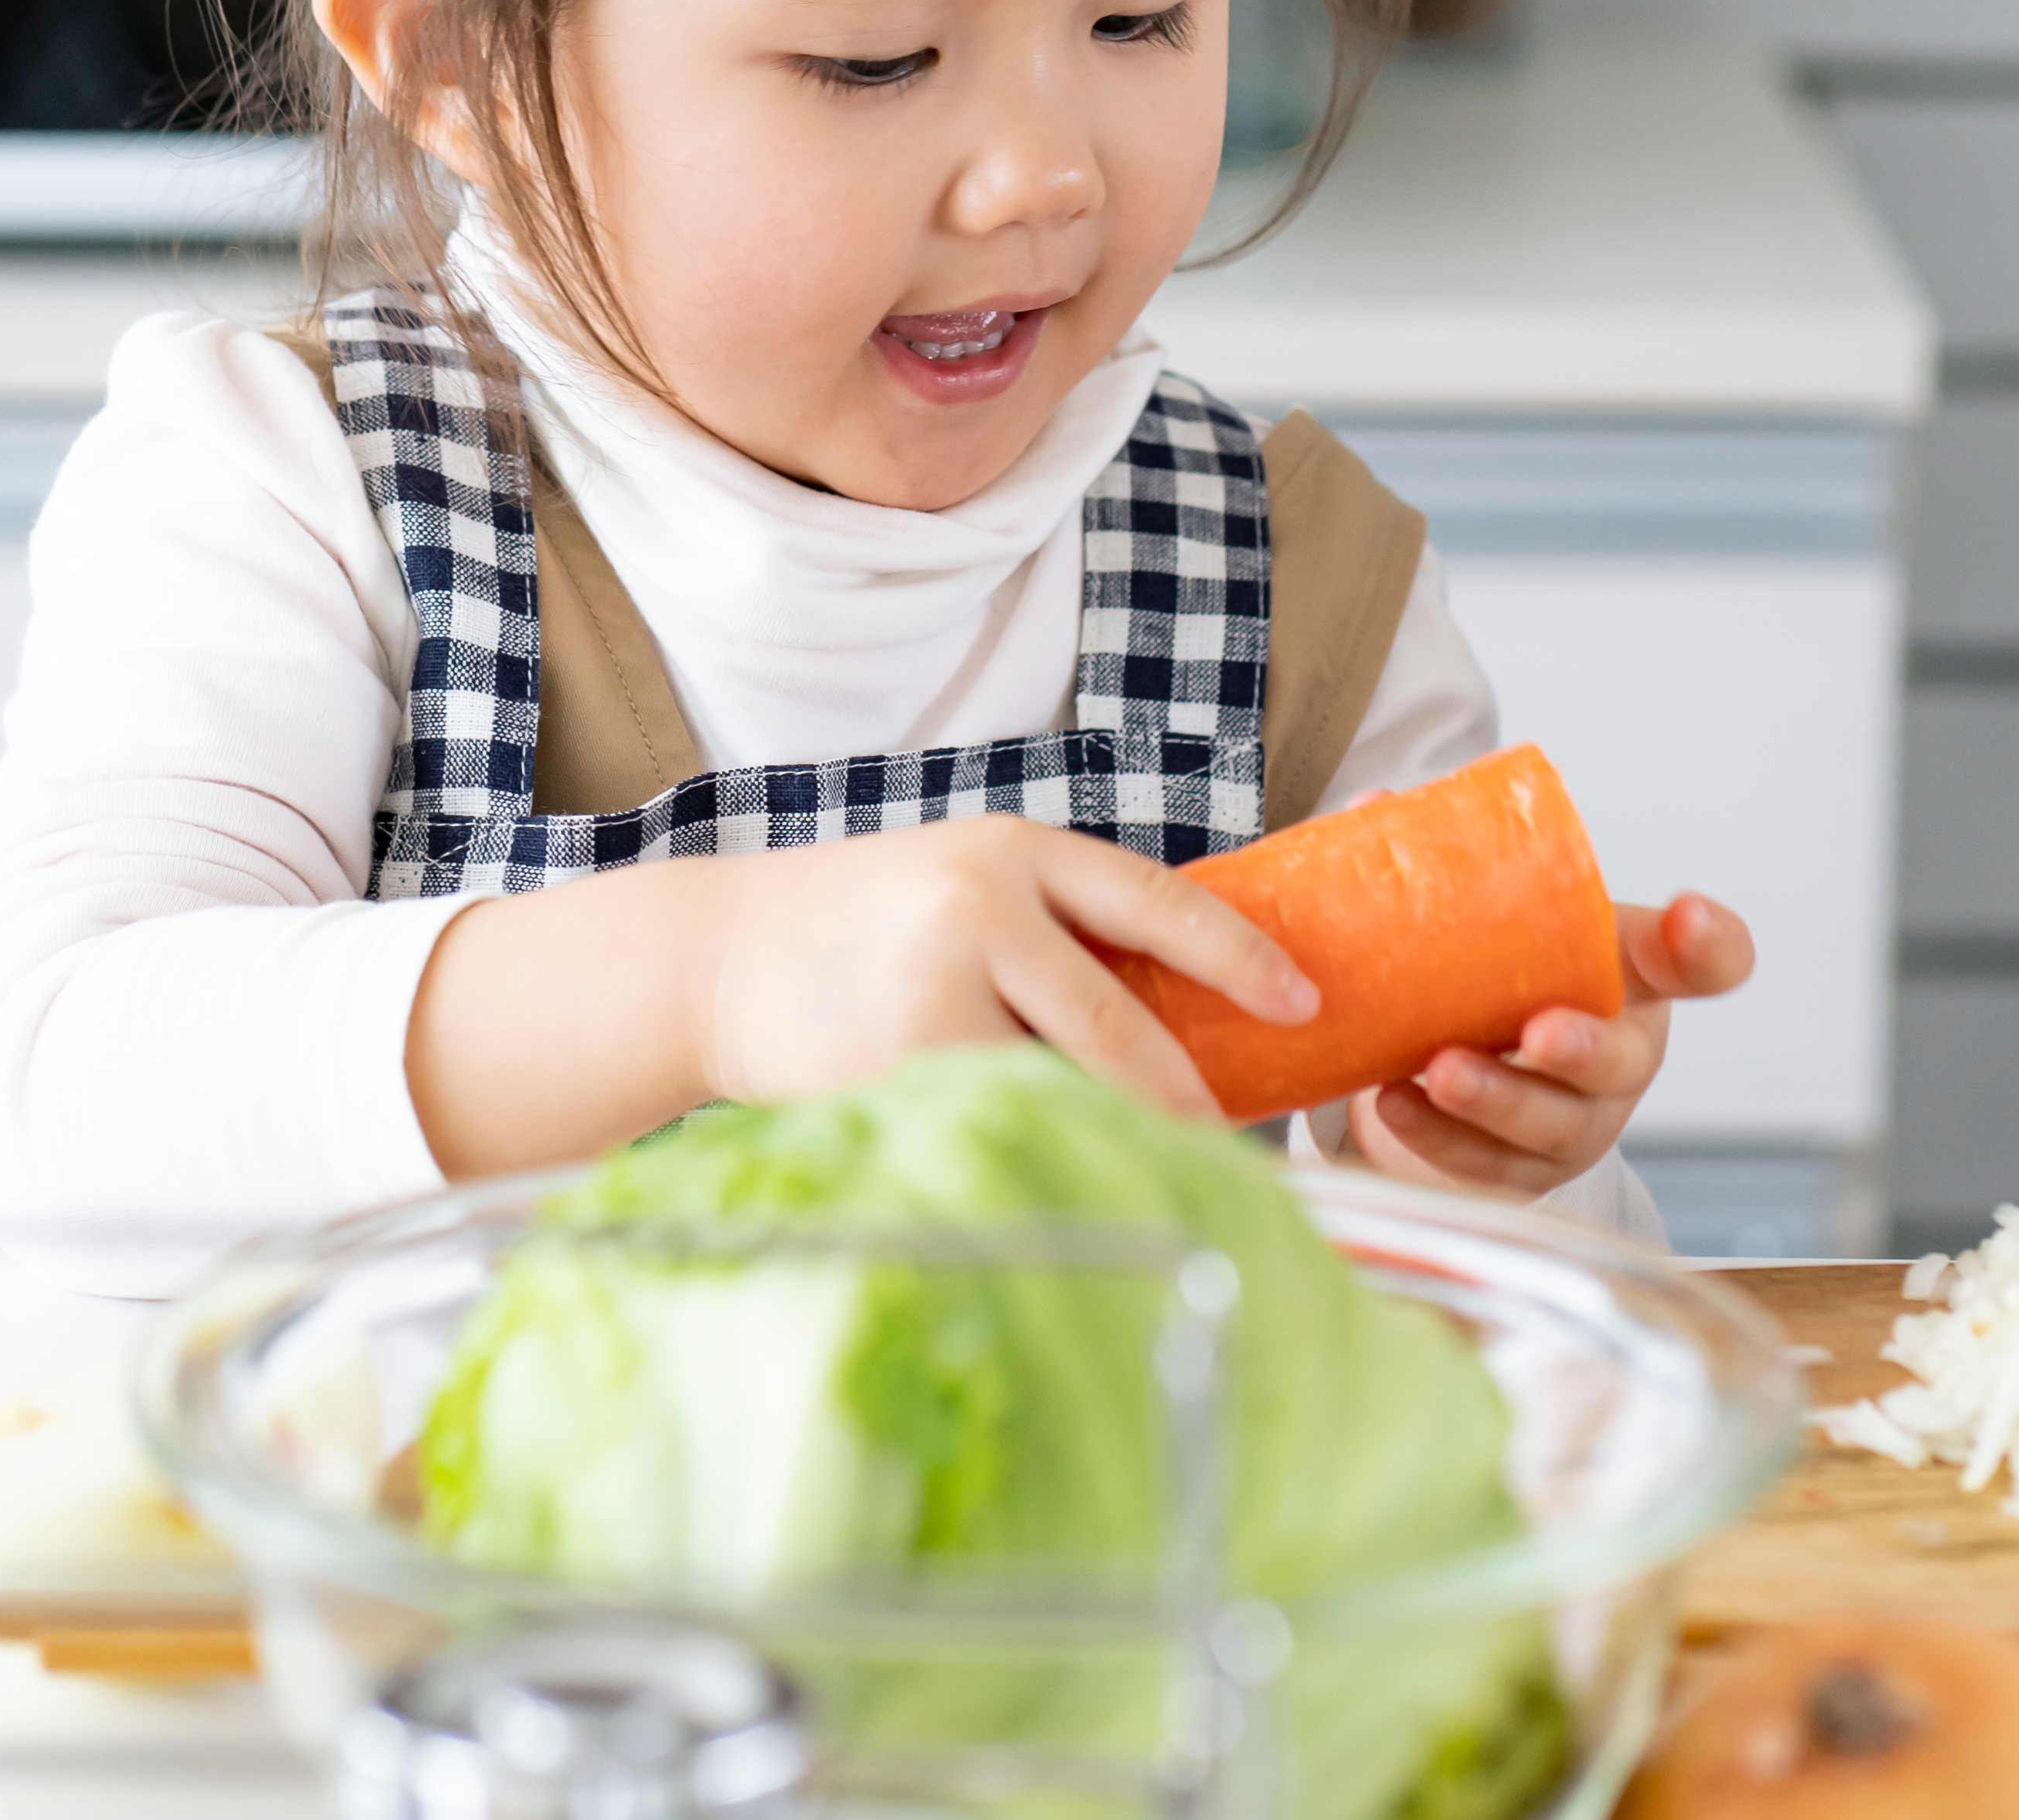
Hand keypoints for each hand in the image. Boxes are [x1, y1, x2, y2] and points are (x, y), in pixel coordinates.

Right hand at [699, 816, 1314, 1122]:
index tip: (1302, 999)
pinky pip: (996, 1117)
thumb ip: (1051, 926)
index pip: (1154, 900)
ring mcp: (936, 984)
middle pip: (1117, 1021)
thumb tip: (1181, 1002)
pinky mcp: (898, 1058)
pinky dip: (1033, 1146)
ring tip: (1149, 1168)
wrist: (716, 955)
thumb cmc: (855, 928)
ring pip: (1060, 1082)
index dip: (1238, 954)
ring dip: (1110, 1132)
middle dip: (1183, 1092)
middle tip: (1228, 1135)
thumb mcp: (958, 883)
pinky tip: (1051, 1168)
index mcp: (1013, 851)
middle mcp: (980, 905)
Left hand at [1347, 894, 1751, 1200]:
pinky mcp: (1523, 1173)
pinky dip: (1439, 1138)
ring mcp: (1578, 1123)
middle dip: (1584, 1051)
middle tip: (1539, 1032)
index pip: (1706, 961)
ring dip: (1497, 1099)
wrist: (1467, 1065)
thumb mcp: (1503, 920)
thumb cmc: (1504, 975)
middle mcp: (1623, 1055)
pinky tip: (1394, 1104)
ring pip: (1551, 1125)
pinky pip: (1486, 1165)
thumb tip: (1375, 807)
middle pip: (1622, 1062)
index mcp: (1635, 978)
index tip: (1689, 915)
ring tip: (1440, 1071)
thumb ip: (1454, 865)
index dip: (1710, 944)